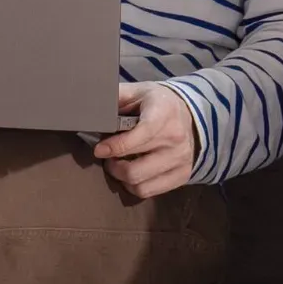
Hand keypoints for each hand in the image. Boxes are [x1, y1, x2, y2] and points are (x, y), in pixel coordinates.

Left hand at [94, 83, 196, 198]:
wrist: (190, 116)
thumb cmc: (157, 104)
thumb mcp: (138, 91)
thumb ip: (117, 96)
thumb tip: (92, 105)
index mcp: (164, 113)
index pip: (141, 134)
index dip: (117, 145)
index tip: (100, 149)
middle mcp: (176, 139)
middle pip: (134, 167)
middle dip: (112, 164)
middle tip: (105, 156)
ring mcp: (181, 160)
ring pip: (139, 183)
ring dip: (120, 176)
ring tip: (116, 164)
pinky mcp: (182, 175)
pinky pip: (148, 192)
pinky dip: (133, 186)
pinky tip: (130, 173)